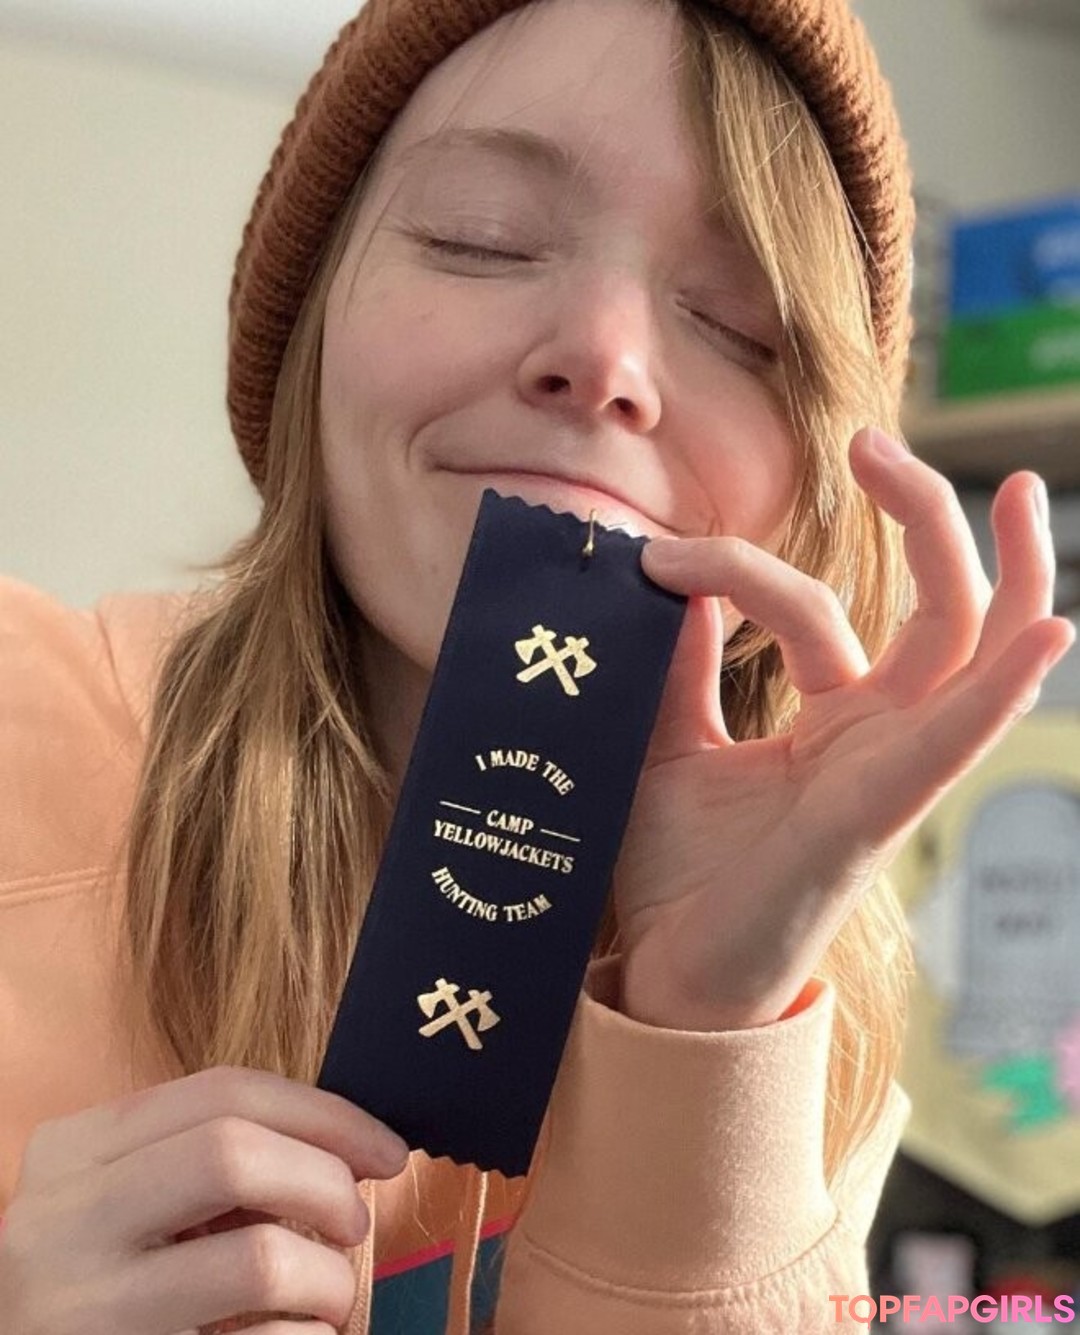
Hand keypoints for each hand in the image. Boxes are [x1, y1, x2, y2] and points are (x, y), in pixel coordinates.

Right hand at [0, 1066, 409, 1334]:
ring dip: (329, 1276)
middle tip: (353, 1220)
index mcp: (74, 1152)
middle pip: (234, 1154)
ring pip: (260, 1259)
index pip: (222, 1092)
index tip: (385, 1147)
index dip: (325, 1112)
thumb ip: (205, 1157)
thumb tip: (351, 1145)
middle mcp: (63, 1224)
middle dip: (324, 1179)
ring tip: (326, 1294)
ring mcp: (86, 1311)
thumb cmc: (103, 1276)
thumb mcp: (127, 1197)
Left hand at [616, 427, 1074, 1031]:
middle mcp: (878, 738)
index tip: (654, 557)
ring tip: (1021, 487)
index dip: (740, 567)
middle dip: (923, 517)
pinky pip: (959, 742)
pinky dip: (1006, 688)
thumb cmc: (674, 869)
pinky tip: (1051, 629)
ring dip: (1004, 571)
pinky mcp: (879, 816)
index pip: (817, 607)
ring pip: (978, 656)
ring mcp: (890, 774)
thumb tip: (675, 580)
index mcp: (834, 720)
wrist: (662, 972)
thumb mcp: (664, 742)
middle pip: (943, 609)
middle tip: (870, 440)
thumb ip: (679, 665)